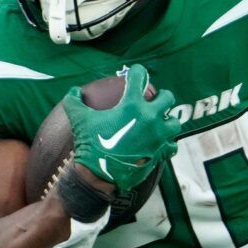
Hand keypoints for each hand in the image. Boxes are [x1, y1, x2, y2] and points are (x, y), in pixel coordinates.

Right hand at [66, 64, 179, 191]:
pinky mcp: (160, 153)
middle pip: (167, 98)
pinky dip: (168, 144)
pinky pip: (172, 146)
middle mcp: (150, 118)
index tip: (136, 73)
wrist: (100, 175)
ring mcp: (158, 136)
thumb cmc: (91, 145)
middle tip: (156, 99)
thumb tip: (73, 91)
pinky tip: (161, 144)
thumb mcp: (79, 120)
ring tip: (161, 122)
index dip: (137, 72)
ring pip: (174, 123)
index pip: (139, 77)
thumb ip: (74, 101)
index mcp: (132, 105)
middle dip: (162, 96)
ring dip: (168, 121)